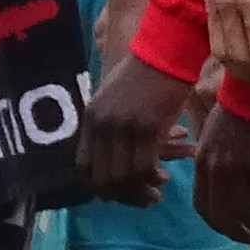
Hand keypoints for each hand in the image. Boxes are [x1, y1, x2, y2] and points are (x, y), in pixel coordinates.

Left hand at [80, 49, 194, 202]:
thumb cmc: (145, 72)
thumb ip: (108, 125)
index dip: (98, 187)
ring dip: (140, 191)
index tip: (115, 194)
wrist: (166, 50)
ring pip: (124, 177)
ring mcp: (123, 127)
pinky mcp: (147, 127)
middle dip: (122, 196)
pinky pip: (145, 167)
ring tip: (156, 193)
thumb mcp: (114, 99)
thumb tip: (112, 158)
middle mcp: (102, 125)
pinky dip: (152, 178)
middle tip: (142, 199)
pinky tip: (163, 177)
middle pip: (102, 178)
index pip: (83, 167)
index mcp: (91, 117)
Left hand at [192, 101, 249, 246]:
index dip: (218, 225)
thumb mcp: (210, 142)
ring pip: (245, 213)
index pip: (204, 208)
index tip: (231, 230)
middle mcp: (216, 172)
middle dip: (238, 233)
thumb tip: (221, 194)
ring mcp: (237, 170)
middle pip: (224, 217)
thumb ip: (212, 168)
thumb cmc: (231, 114)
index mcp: (203, 165)